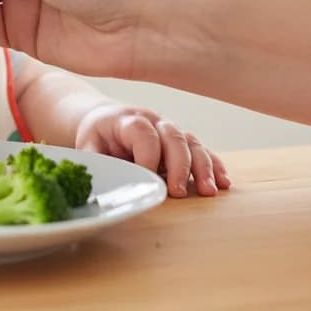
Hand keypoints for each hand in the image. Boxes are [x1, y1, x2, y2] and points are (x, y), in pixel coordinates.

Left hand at [75, 102, 230, 197]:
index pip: (143, 133)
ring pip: (192, 142)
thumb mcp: (88, 147)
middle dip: (178, 165)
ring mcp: (169, 129)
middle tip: (177, 192)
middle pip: (172, 136)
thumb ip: (96, 163)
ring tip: (208, 191)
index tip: (147, 180)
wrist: (103, 118)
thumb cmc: (96, 136)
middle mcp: (152, 121)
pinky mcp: (181, 140)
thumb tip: (102, 186)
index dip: (148, 157)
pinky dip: (214, 164)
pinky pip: (202, 149)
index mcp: (127, 120)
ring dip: (202, 167)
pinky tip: (223, 182)